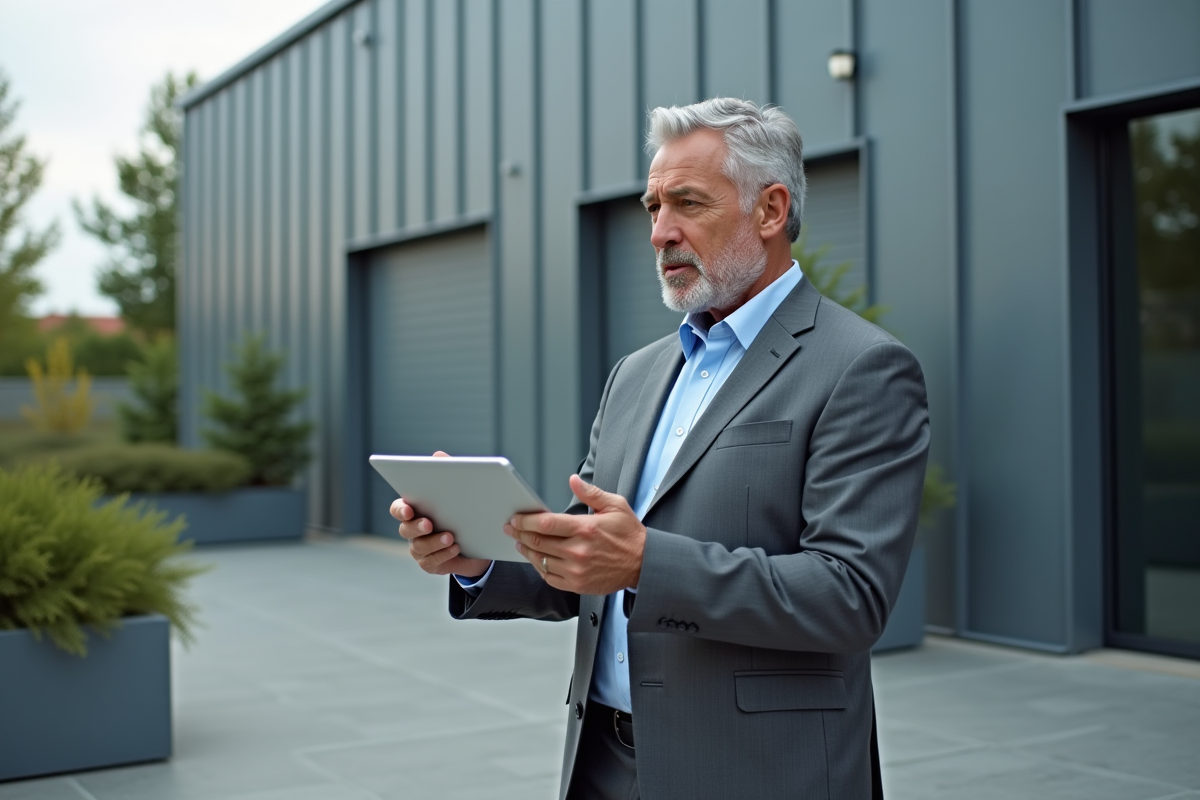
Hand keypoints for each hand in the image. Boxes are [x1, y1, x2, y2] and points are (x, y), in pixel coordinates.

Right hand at [390, 451, 490, 577]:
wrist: (478, 539)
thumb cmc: (461, 510)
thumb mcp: (458, 490)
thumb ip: (446, 472)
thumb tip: (437, 455)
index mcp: (415, 510)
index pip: (398, 509)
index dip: (401, 510)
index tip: (409, 509)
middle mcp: (412, 529)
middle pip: (405, 529)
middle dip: (416, 527)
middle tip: (429, 524)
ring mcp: (419, 548)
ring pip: (419, 547)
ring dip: (434, 542)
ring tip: (451, 537)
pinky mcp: (430, 563)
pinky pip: (431, 562)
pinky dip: (443, 555)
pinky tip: (456, 547)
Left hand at [506, 474, 644, 594]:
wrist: (644, 563)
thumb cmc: (629, 534)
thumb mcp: (615, 505)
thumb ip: (591, 493)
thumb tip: (573, 480)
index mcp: (586, 528)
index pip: (546, 524)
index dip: (526, 520)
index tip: (516, 518)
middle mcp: (578, 551)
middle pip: (538, 542)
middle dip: (519, 533)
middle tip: (510, 528)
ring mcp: (577, 570)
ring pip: (541, 560)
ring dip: (526, 550)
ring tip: (520, 542)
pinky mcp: (578, 584)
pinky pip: (549, 577)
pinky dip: (539, 568)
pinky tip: (537, 559)